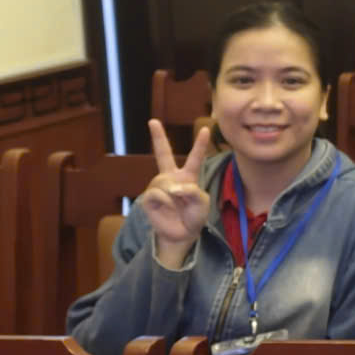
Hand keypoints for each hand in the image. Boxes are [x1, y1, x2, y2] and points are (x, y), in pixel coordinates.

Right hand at [139, 120, 214, 266]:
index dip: (200, 144)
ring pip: (164, 181)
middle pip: (163, 153)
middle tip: (152, 121)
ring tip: (177, 204)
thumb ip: (192, 192)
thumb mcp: (202, 203)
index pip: (195, 157)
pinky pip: (156, 193)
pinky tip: (167, 207)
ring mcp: (158, 186)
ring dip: (173, 194)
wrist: (182, 233)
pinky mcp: (148, 197)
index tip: (206, 129)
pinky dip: (165, 200)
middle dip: (158, 137)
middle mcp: (171, 177)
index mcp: (187, 176)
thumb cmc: (194, 216)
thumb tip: (173, 188)